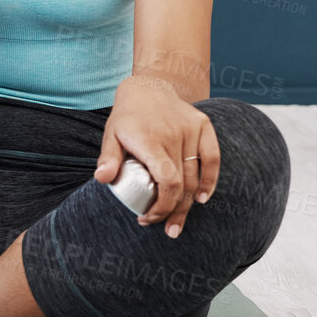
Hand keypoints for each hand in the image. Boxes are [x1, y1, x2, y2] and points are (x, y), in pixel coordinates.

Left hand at [93, 76, 220, 238]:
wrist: (149, 86)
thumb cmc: (128, 116)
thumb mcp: (111, 134)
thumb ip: (108, 158)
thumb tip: (103, 180)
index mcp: (149, 140)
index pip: (166, 180)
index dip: (162, 205)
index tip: (149, 218)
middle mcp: (173, 135)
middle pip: (181, 184)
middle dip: (173, 211)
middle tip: (167, 230)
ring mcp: (190, 130)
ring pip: (195, 176)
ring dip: (188, 203)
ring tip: (178, 222)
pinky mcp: (203, 126)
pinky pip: (213, 158)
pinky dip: (210, 180)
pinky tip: (202, 198)